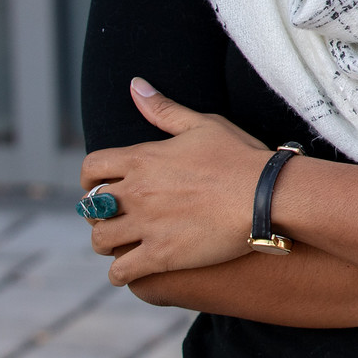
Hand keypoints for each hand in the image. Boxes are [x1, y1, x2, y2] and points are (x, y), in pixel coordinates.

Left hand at [80, 78, 273, 285]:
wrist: (267, 195)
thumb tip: (135, 85)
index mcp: (143, 158)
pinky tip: (133, 269)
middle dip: (99, 212)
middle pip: (91, 206)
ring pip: (100, 240)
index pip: (91, 167)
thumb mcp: (204, 125)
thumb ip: (164, 109)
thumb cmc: (240, 157)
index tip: (99, 185)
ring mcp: (147, 225)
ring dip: (107, 242)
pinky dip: (120, 273)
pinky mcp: (160, 256)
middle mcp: (137, 192)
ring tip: (122, 243)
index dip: (89, 178)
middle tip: (115, 216)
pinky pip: (120, 272)